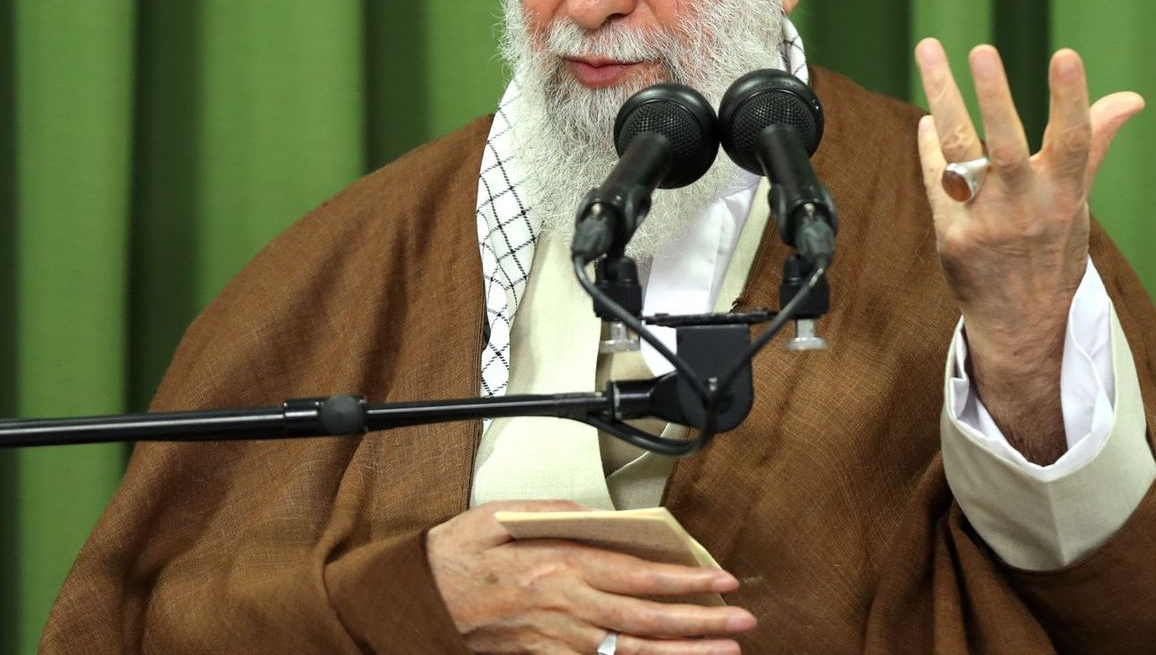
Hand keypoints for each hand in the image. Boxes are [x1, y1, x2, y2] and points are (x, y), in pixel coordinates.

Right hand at [425, 500, 754, 653]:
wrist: (414, 604)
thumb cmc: (456, 557)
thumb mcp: (503, 515)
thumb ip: (558, 513)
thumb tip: (602, 517)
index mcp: (560, 564)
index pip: (639, 574)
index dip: (686, 578)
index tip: (722, 579)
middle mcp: (566, 607)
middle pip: (647, 616)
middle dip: (701, 621)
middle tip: (741, 621)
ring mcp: (559, 641)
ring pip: (633, 650)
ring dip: (682, 653)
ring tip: (724, 652)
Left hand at [913, 39, 1142, 463]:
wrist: (1023, 325)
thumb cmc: (1053, 249)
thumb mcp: (1078, 201)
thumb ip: (1093, 143)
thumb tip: (1132, 98)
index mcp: (1065, 196)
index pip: (1073, 141)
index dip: (1071, 98)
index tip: (1067, 54)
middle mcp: (1026, 208)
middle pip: (1006, 145)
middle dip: (995, 97)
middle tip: (982, 50)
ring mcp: (986, 223)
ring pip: (960, 152)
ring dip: (944, 99)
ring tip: (930, 49)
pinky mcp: (951, 237)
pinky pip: (935, 178)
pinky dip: (930, 146)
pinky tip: (929, 120)